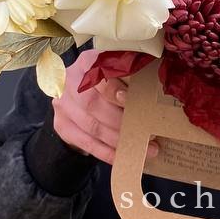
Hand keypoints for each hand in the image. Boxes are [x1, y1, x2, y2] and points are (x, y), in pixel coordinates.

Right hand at [51, 50, 159, 166]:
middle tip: (145, 131)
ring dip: (118, 140)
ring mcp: (63, 105)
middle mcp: (69, 81)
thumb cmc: (105, 81)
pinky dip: (107, 152)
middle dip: (120, 121)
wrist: (75, 95)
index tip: (129, 100)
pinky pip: (86, 143)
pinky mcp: (62, 125)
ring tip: (144, 147)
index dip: (112, 89)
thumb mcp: (114, 70)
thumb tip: (157, 84)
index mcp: (86, 62)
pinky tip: (124, 156)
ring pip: (91, 126)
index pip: (96, 74)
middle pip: (92, 104)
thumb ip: (130, 73)